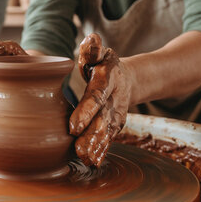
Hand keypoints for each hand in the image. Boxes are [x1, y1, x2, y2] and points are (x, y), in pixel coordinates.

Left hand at [70, 33, 133, 166]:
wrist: (127, 78)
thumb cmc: (102, 64)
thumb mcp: (98, 54)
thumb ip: (92, 49)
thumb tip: (92, 39)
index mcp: (109, 78)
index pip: (96, 95)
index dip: (86, 111)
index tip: (73, 126)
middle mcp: (115, 98)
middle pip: (103, 118)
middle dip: (92, 134)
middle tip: (78, 149)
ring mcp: (117, 113)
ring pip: (107, 131)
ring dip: (97, 145)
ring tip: (85, 158)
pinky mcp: (115, 124)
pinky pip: (109, 138)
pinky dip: (102, 150)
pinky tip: (93, 162)